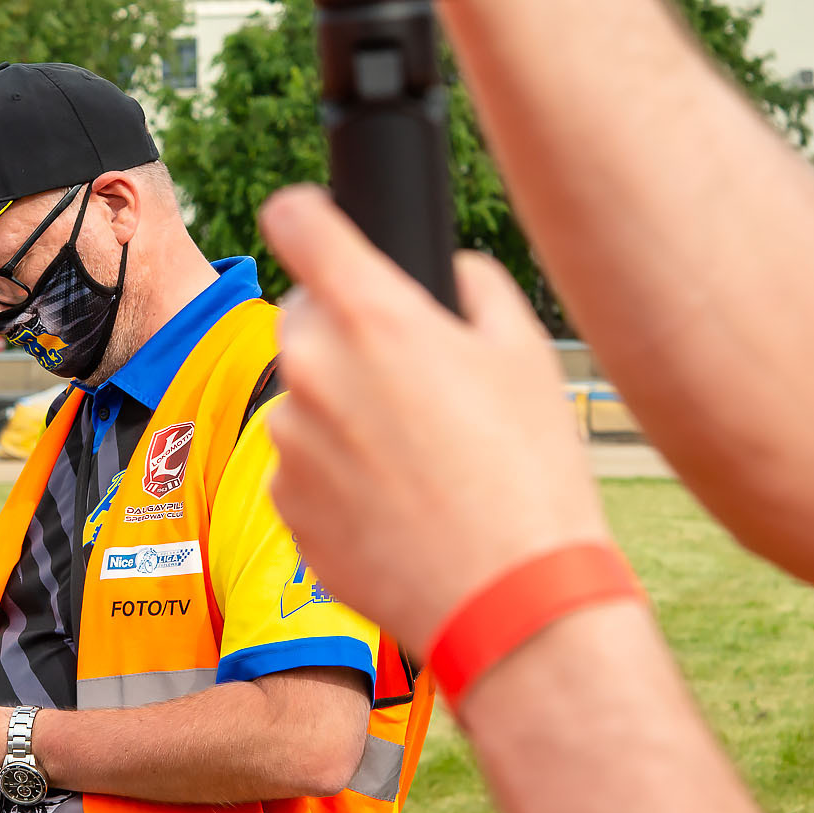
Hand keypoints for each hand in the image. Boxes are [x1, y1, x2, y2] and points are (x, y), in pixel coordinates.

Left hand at [261, 185, 609, 656]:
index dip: (305, 214)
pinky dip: (335, 473)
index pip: (295, 220)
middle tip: (410, 375)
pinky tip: (396, 502)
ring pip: (303, 396)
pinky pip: (302, 465)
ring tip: (417, 456)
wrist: (508, 598)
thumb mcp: (526, 352)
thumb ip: (473, 284)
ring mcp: (290, 443)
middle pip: (302, 316)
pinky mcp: (283, 505)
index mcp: (371, 315)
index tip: (312, 222)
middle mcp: (313, 370)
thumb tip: (447, 273)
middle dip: (344, 330)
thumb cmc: (530, 472)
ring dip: (341, 409)